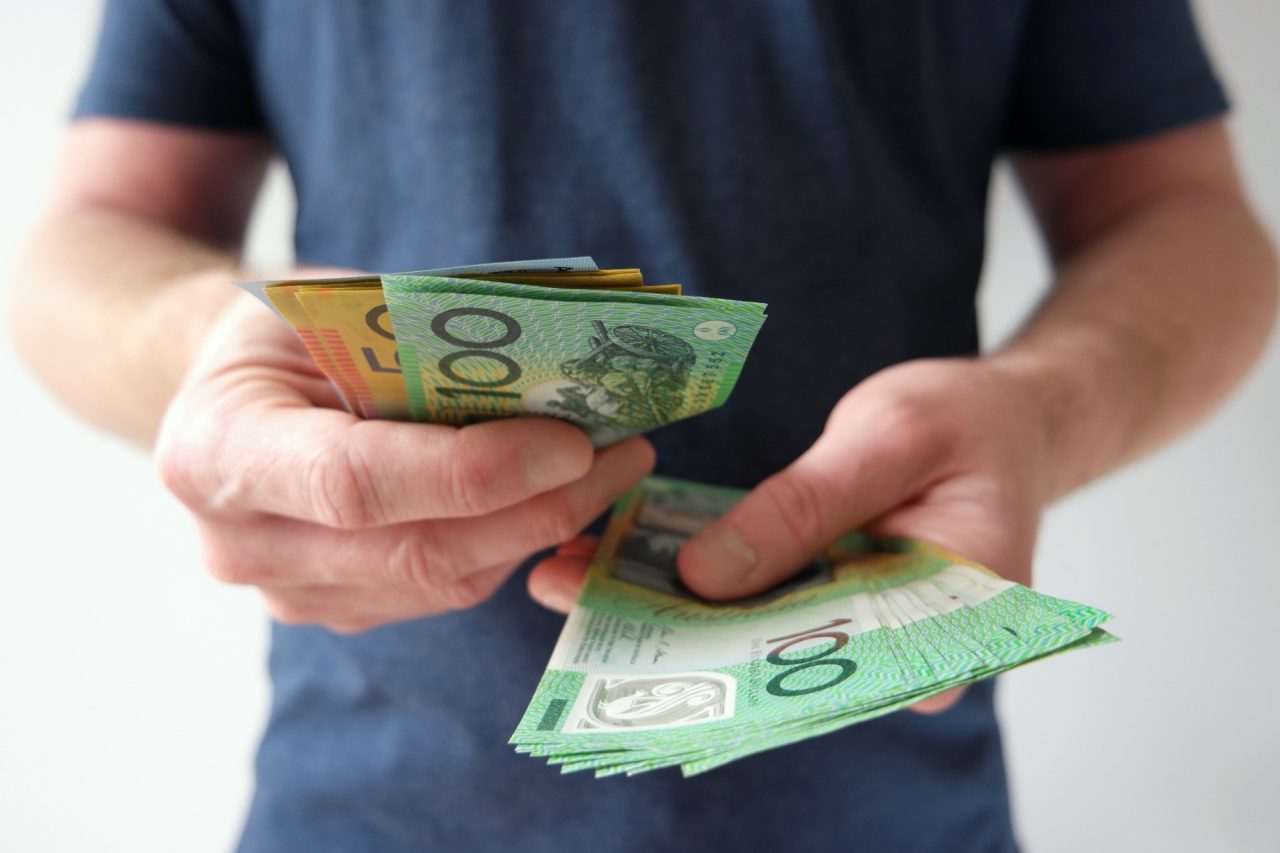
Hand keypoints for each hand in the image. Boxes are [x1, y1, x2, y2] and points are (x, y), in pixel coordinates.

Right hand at [155, 291, 654, 633]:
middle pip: (414, 550)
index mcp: (216, 449)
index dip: (472, 471)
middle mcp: (239, 542)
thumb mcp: (335, 301)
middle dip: (537, 507)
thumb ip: (421, 338)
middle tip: (624, 454)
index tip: (571, 443)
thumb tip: (562, 368)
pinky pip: (445, 591)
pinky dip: (513, 545)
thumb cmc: (291, 330)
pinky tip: (562, 500)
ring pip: (442, 582)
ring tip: (613, 470)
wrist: (232, 390)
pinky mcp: (339, 608)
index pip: (356, 482)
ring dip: (541, 529)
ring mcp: (288, 591)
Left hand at [528, 358, 1050, 712]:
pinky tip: (619, 552)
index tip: (639, 637)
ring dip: (670, 605)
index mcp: (949, 633)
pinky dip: (696, 575)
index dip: (728, 660)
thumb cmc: (970, 422)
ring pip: (756, 636)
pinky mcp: (829, 602)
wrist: (1002, 418)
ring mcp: (860, 633)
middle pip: (779, 662)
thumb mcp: (888, 441)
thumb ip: (805, 508)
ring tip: (573, 573)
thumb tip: (704, 579)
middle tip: (576, 600)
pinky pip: (758, 600)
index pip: (831, 672)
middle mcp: (900, 655)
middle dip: (676, 631)